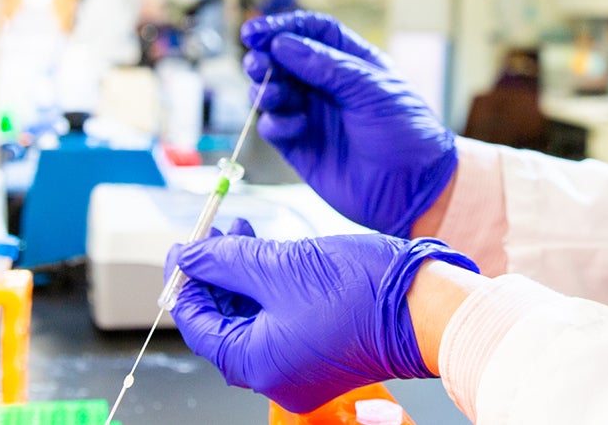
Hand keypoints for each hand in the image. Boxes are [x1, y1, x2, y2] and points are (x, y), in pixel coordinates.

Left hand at [168, 223, 477, 412]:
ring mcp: (301, 366)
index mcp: (257, 365)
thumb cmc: (360, 292)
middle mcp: (276, 375)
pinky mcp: (323, 350)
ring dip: (242, 276)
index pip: (200, 327)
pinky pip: (282, 321)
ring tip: (241, 233)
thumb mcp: (279, 266)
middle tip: (211, 237)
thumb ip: (225, 261)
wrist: (426, 306)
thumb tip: (188, 257)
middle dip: (215, 276)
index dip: (186, 284)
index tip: (181, 250)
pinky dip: (269, 289)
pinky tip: (269, 252)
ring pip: (255, 319)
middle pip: (225, 325)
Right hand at [240, 12, 457, 236]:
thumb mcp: (370, 89)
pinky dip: (275, 123)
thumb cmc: (405, 131)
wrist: (414, 189)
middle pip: (284, 60)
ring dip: (265, 89)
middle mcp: (327, 85)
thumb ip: (325, 66)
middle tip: (257, 64)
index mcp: (350, 62)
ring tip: (272, 94)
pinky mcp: (301, 147)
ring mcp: (312, 115)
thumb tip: (282, 44)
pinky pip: (274, 127)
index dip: (282, 27)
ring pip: (273, 92)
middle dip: (265, 58)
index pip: (310, 32)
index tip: (255, 32)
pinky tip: (294, 127)